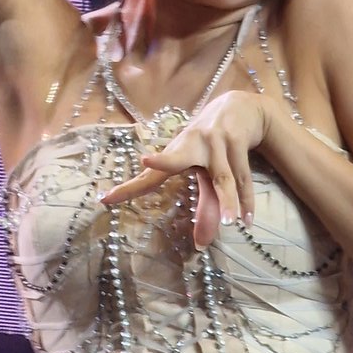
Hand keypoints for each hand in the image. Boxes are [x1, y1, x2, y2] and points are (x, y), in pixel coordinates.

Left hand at [100, 91, 270, 248]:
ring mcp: (215, 140)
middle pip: (175, 157)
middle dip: (163, 160)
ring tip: (228, 222)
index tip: (105, 199)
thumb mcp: (206, 172)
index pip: (150, 176)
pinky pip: (243, 176)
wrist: (243, 107)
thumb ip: (204, 207)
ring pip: (223, 178)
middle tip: (148, 160)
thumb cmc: (214, 145)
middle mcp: (191, 144)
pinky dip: (247, 200)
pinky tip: (247, 220)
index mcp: (176, 153)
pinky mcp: (236, 139)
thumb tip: (201, 245)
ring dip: (228, 200)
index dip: (129, 189)